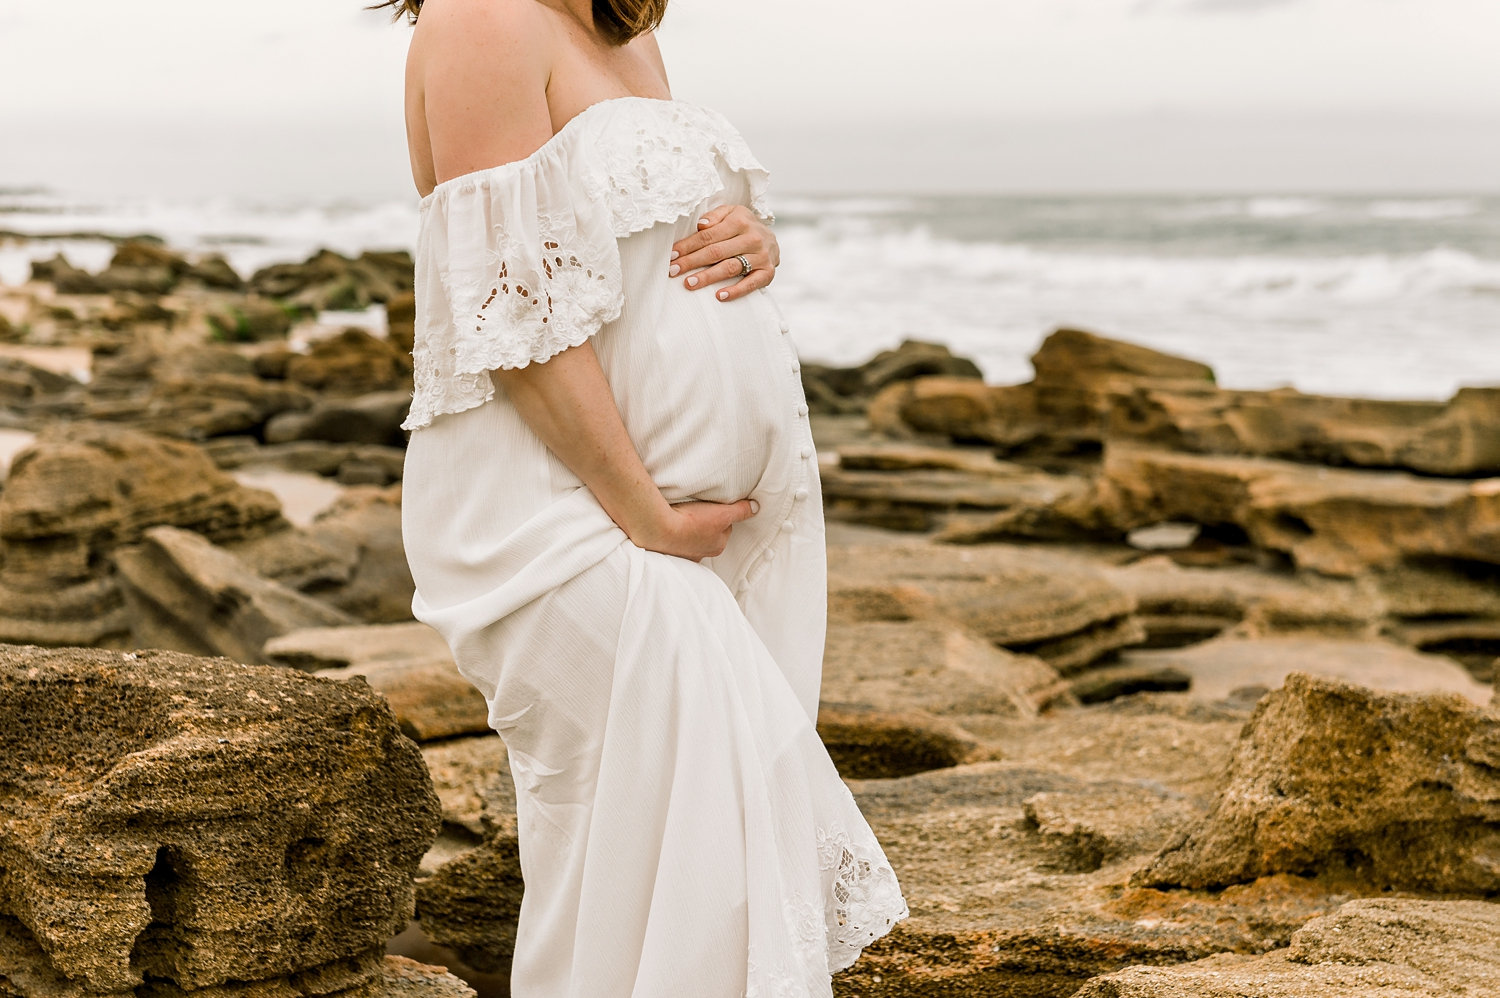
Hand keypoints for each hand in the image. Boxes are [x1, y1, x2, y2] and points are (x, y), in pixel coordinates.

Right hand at [628, 498, 759, 560]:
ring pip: (691, 538)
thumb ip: (741, 510)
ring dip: (688, 529)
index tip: (712, 507)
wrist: (659, 529)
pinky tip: (669, 524)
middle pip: (708, 534)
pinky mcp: (667, 552)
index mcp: (717, 546)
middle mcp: (702, 554)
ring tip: (682, 516)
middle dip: (705, 524)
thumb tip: (756, 508)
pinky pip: (674, 541)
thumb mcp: (723, 513)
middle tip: (697, 510)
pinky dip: (673, 534)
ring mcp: (683, 555)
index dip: (720, 515)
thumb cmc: (692, 521)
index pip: (724, 528)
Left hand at [668, 204, 779, 302]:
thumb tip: (701, 225)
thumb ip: (715, 216)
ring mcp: (761, 256)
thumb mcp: (731, 213)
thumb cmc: (743, 227)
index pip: (708, 235)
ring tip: (689, 283)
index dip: (688, 246)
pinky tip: (719, 296)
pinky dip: (735, 291)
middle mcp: (752, 237)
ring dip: (708, 277)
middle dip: (692, 262)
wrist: (772, 239)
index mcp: (740, 221)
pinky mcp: (768, 272)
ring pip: (730, 267)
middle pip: (716, 252)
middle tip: (673, 271)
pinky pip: (751, 284)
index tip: (671, 255)